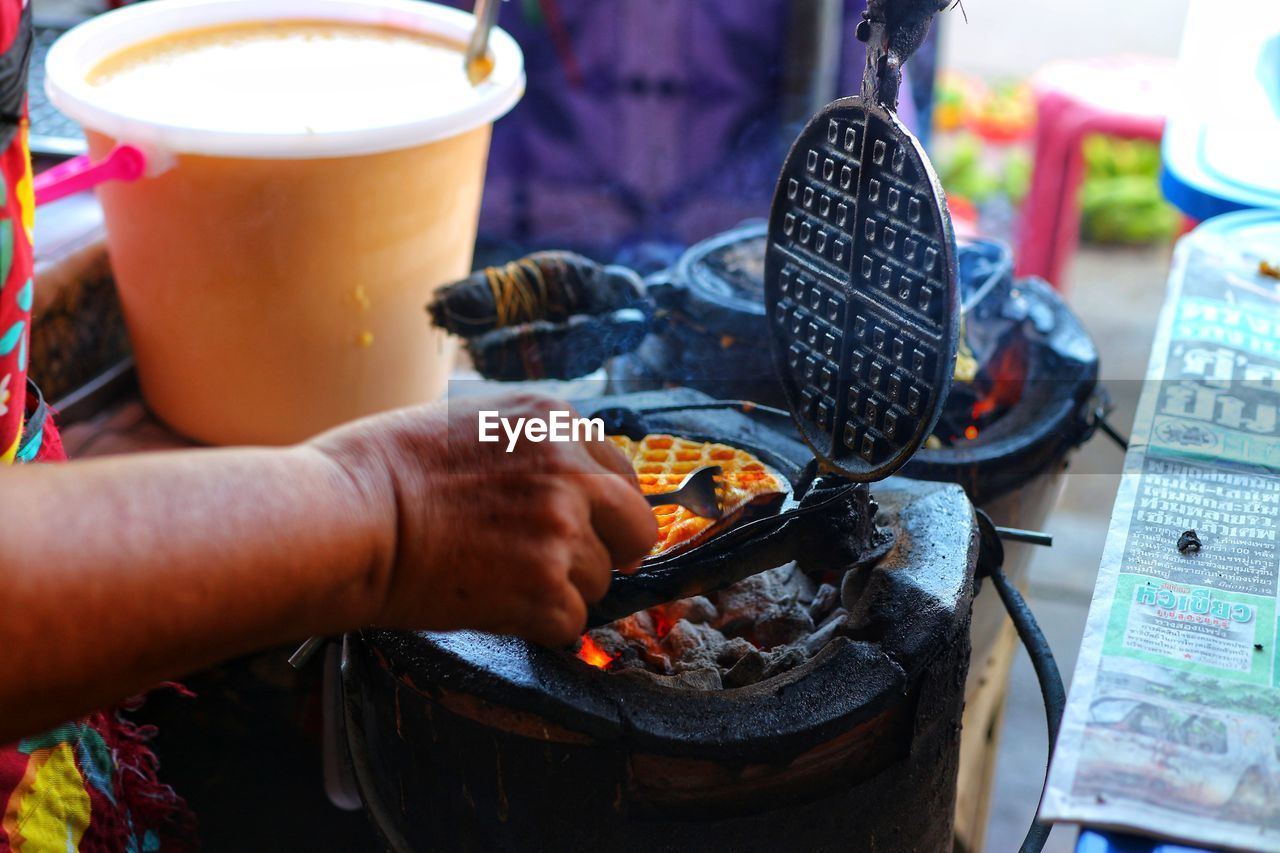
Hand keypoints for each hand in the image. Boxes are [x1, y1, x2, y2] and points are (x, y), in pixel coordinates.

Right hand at [309, 393, 656, 645]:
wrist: (344, 517)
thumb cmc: (381, 468)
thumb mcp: (470, 419)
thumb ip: (529, 444)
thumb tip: (568, 480)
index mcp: (553, 420)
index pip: (621, 472)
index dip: (602, 509)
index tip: (584, 527)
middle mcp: (570, 469)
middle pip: (637, 529)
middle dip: (608, 551)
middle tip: (564, 566)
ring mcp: (562, 529)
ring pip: (599, 582)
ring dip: (559, 590)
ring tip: (497, 578)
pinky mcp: (544, 586)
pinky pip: (571, 622)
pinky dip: (538, 625)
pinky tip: (493, 605)